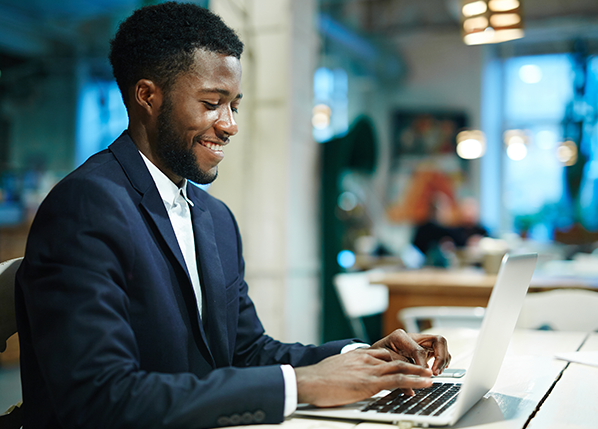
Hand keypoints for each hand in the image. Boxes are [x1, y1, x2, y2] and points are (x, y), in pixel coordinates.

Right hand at [295, 348, 432, 407]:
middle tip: (426, 369)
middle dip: (413, 363)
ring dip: (419, 371)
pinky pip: (398, 380)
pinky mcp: (369, 382)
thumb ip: (348, 371)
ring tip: (432, 375)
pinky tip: (425, 383)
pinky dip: (415, 380)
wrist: (307, 381)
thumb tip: (350, 379)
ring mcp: (369, 369)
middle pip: (396, 357)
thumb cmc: (317, 379)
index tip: (408, 365)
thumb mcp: (336, 369)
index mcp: (358, 355)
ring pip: (401, 366)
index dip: (399, 360)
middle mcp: (366, 359)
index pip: (384, 354)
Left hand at [370, 329, 450, 375]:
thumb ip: (397, 374)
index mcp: (400, 336)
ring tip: (437, 372)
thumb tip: (410, 389)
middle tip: (436, 372)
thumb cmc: (377, 358)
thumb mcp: (384, 364)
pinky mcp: (424, 349)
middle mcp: (412, 337)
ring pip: (441, 345)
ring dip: (443, 359)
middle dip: (441, 357)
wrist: (372, 356)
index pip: (418, 350)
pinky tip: (438, 370)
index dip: (422, 365)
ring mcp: (420, 342)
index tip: (423, 376)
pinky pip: (440, 352)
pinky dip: (442, 360)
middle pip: (437, 340)